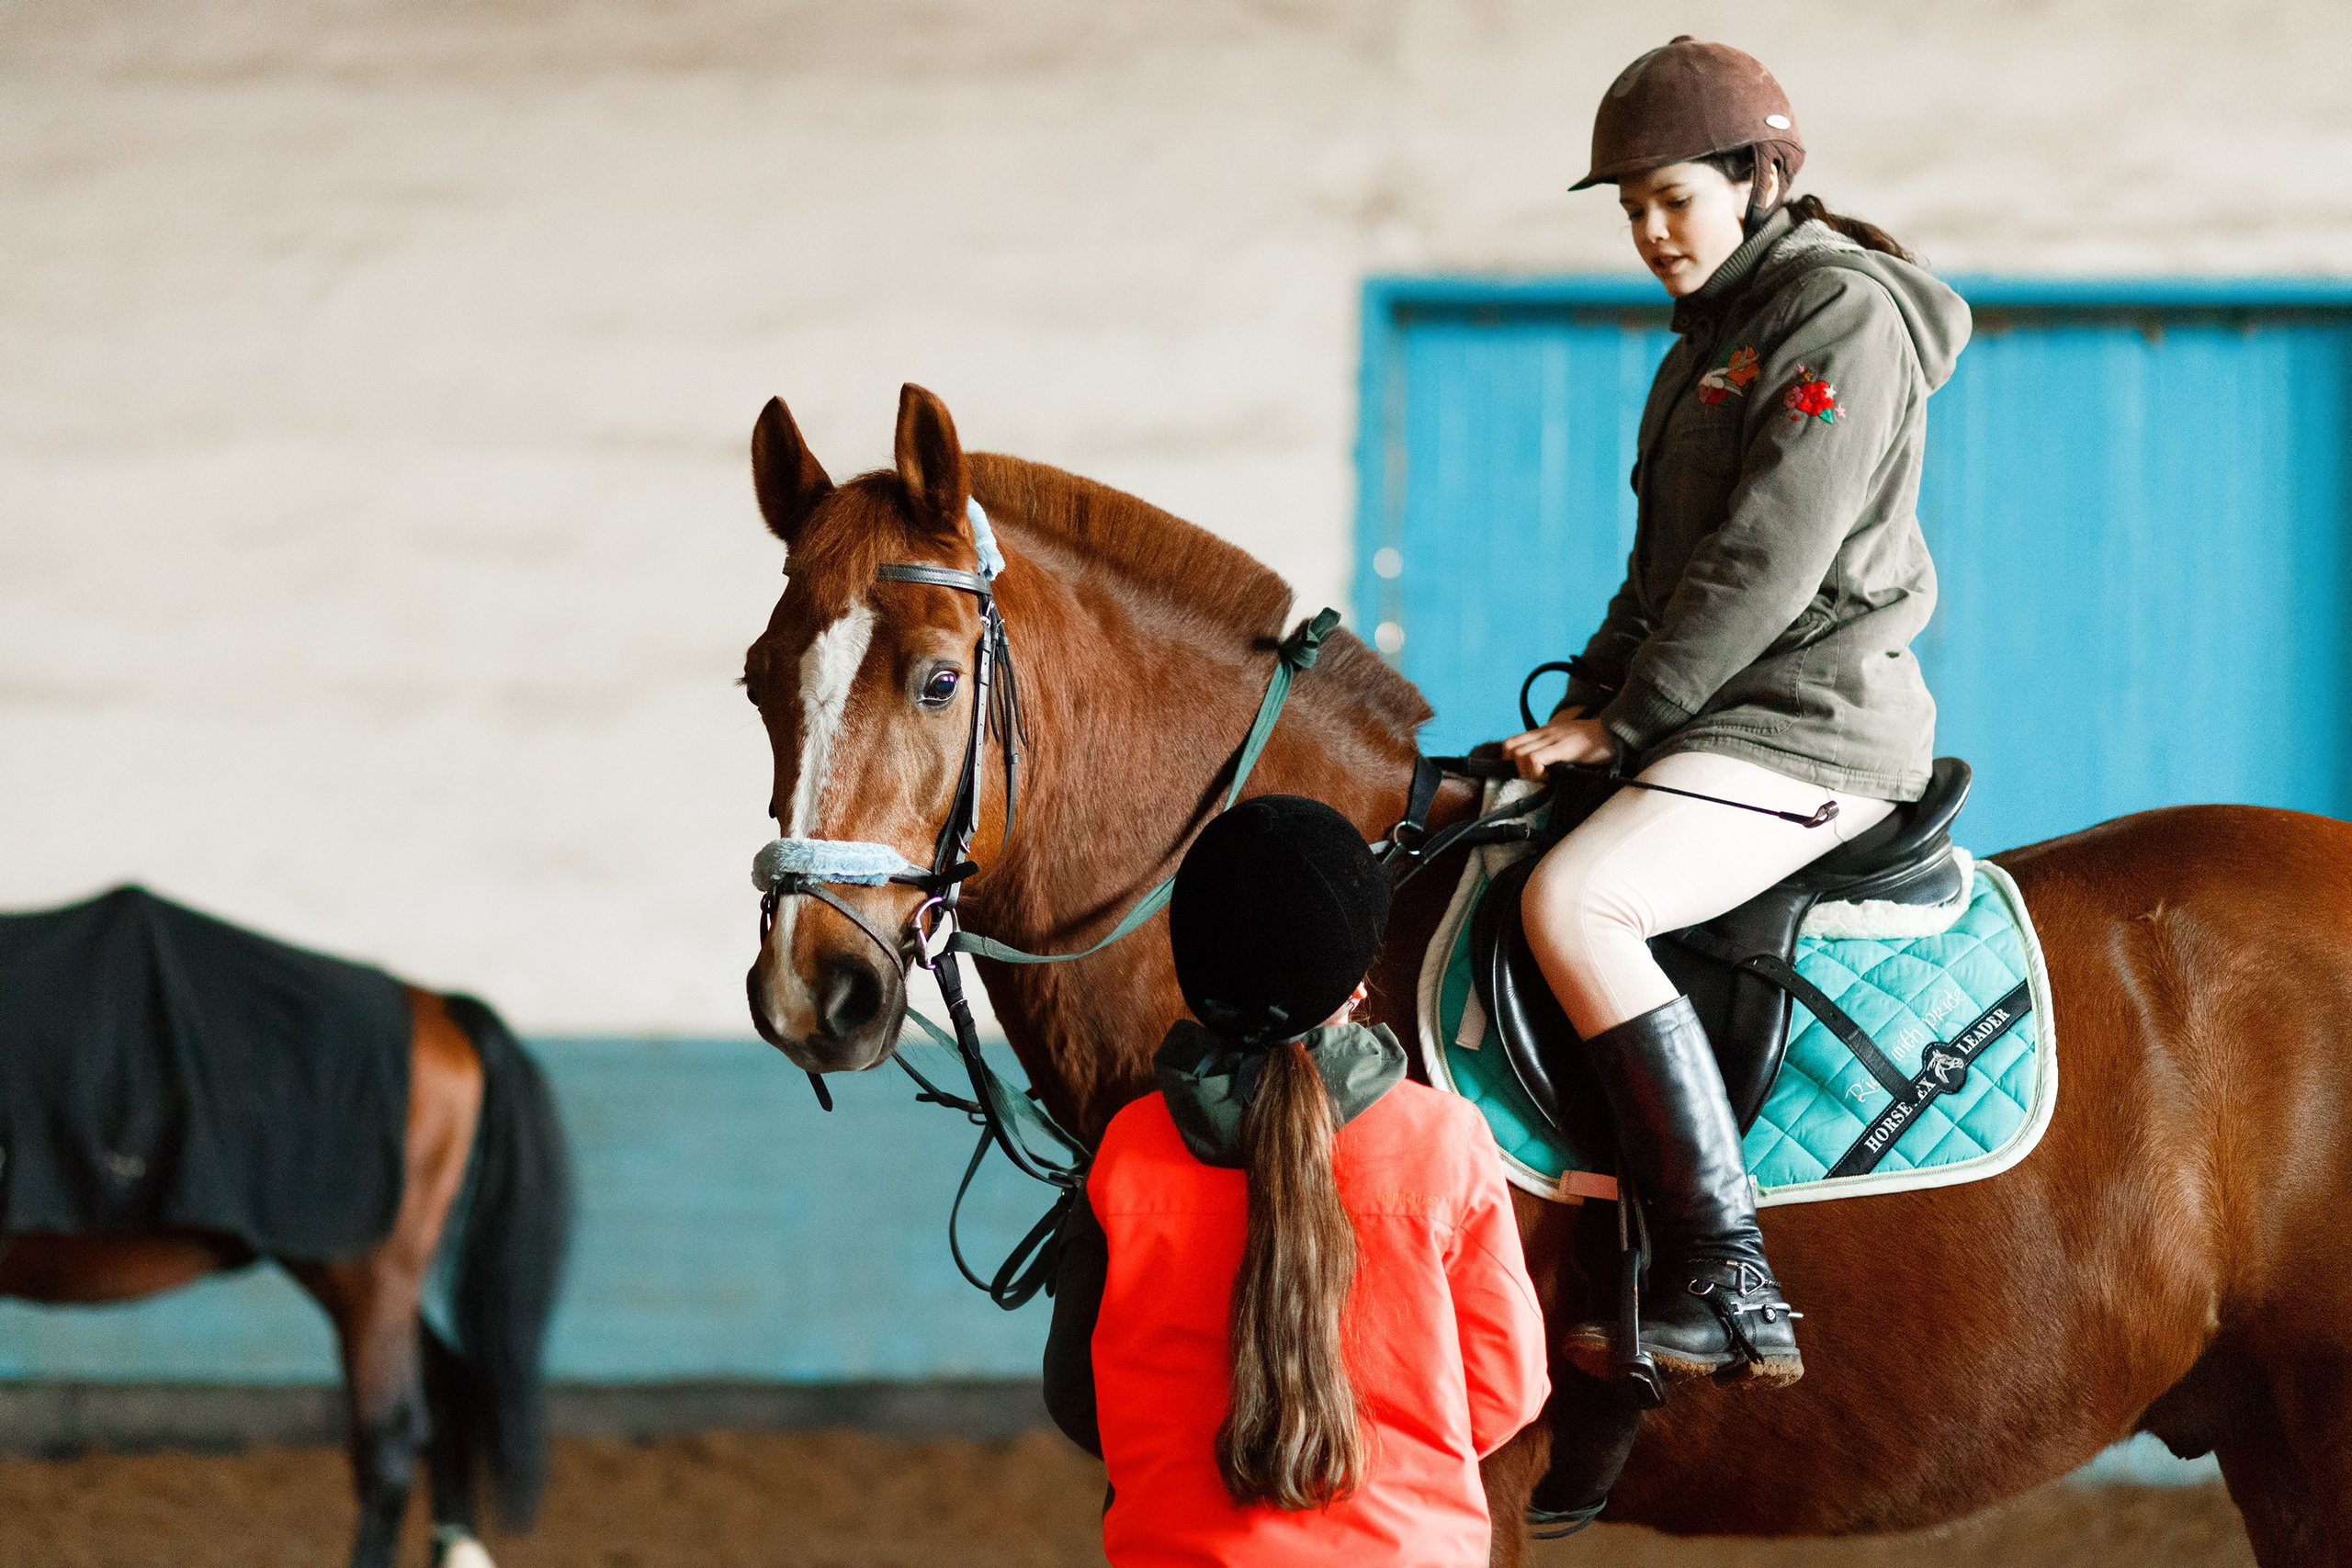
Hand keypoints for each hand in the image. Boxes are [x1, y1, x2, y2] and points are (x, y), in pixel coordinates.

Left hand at [1499, 709, 1617, 781]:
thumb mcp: (1567, 742)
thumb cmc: (1595, 741)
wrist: (1617, 731)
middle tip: (1533, 778)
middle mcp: (1545, 732)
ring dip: (1526, 772)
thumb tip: (1540, 770)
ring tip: (1543, 778)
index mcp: (1544, 731)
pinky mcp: (1563, 747)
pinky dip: (1536, 773)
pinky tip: (1550, 778)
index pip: (1511, 742)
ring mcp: (1553, 738)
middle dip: (1515, 768)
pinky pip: (1535, 759)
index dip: (1510, 761)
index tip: (1525, 773)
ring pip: (1519, 754)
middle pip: (1510, 748)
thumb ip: (1552, 751)